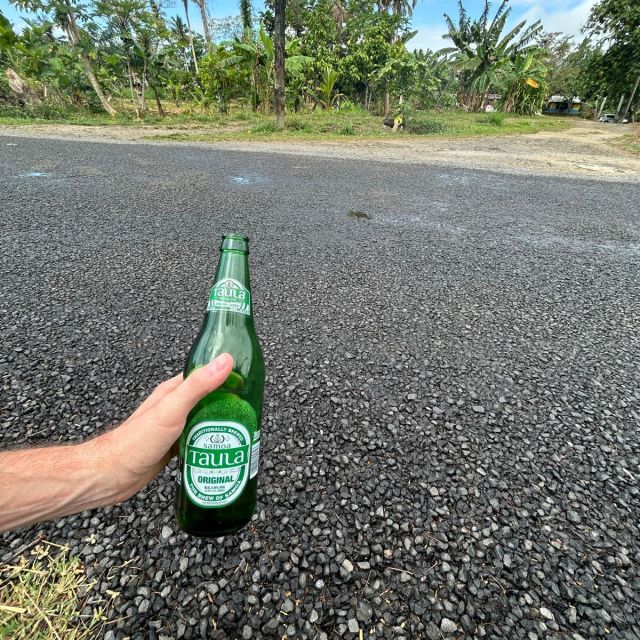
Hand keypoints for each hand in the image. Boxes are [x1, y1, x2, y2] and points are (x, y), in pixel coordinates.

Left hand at [91, 353, 233, 503]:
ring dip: (221, 424)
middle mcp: (174, 406)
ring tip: (241, 430)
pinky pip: (199, 439)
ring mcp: (175, 426)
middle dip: (228, 403)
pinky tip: (222, 449)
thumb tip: (224, 360)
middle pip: (208, 399)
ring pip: (205, 420)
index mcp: (172, 390)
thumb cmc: (136, 442)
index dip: (226, 375)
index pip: (205, 374)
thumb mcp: (172, 409)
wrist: (112, 476)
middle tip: (249, 411)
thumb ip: (198, 385)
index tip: (247, 381)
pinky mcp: (175, 446)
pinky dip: (211, 442)